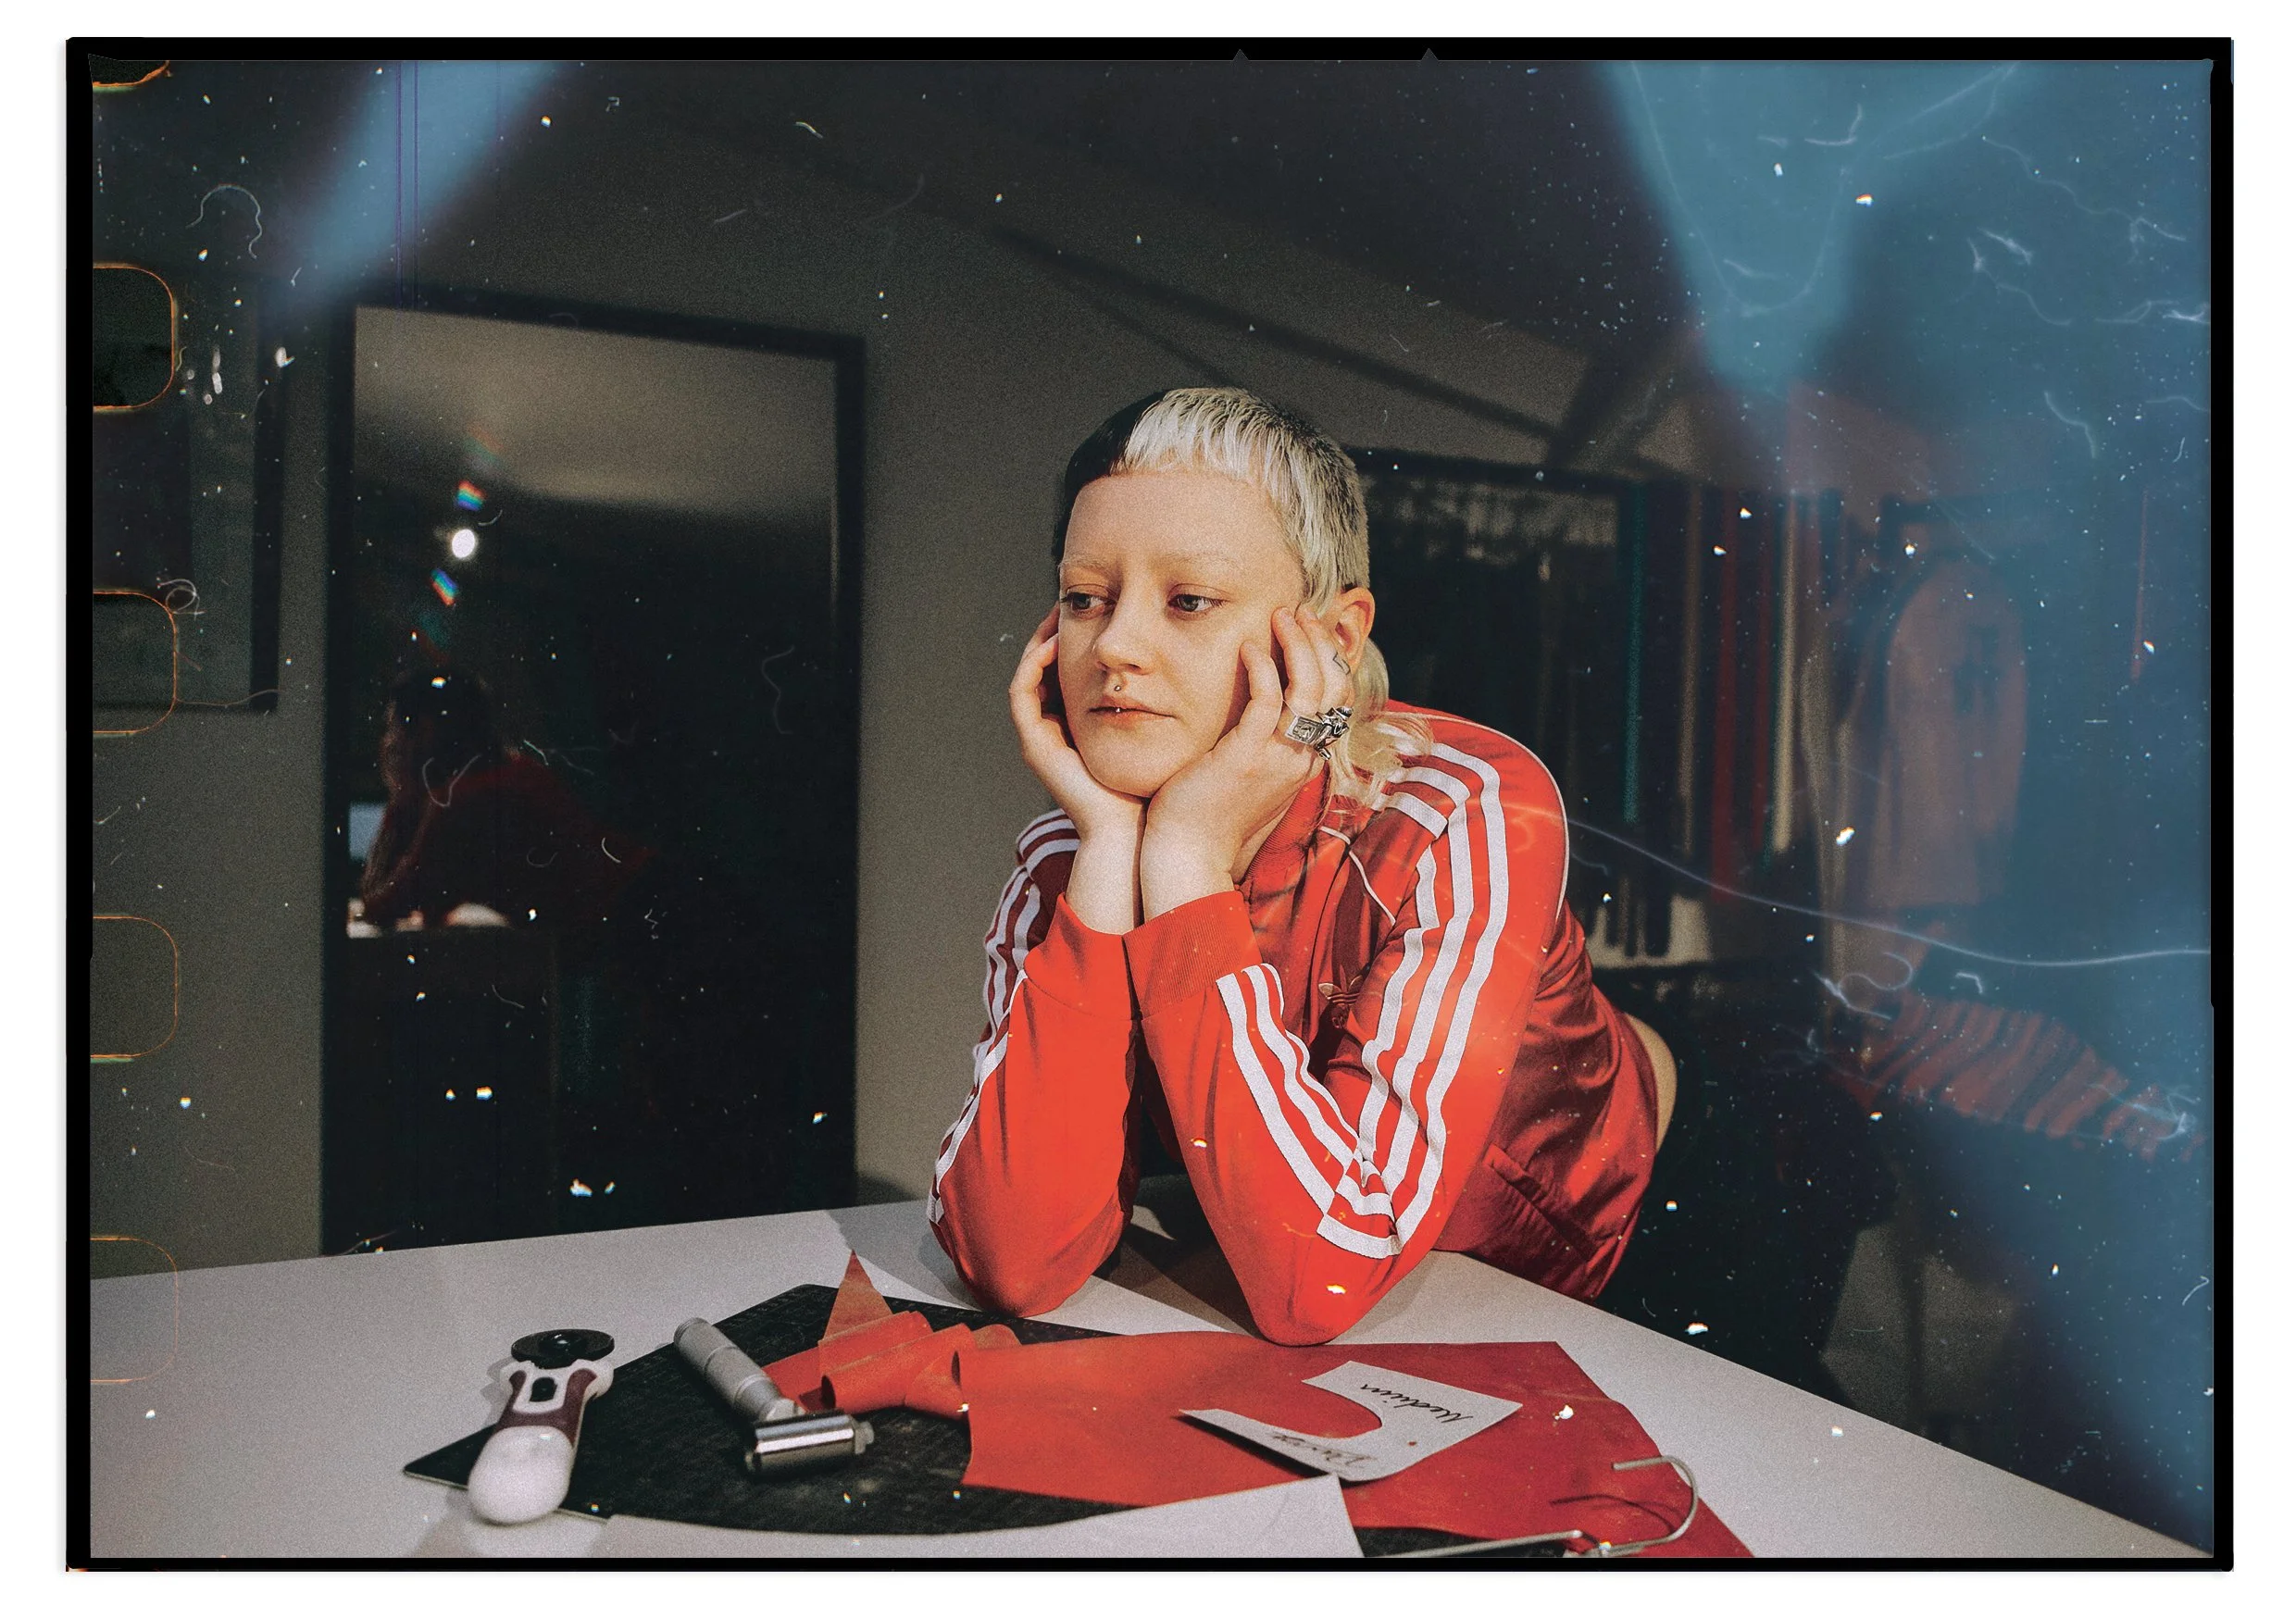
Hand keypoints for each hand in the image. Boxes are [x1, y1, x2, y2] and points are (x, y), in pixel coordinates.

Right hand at [1008, 607, 1147, 843]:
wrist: (1136, 830)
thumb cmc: (1156, 786)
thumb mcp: (1164, 731)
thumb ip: (1168, 701)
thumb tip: (1197, 664)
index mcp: (1082, 729)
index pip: (1071, 672)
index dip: (1078, 639)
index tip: (1097, 608)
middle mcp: (1057, 732)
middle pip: (1047, 670)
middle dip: (1055, 633)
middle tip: (1069, 599)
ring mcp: (1042, 739)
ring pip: (1029, 676)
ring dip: (1038, 641)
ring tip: (1057, 611)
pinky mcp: (1035, 746)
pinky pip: (1022, 694)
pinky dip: (1032, 666)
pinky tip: (1052, 643)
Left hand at [1140, 605, 1351, 916]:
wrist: (1187, 856)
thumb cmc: (1205, 816)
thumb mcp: (1245, 776)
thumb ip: (1259, 745)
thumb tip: (1255, 713)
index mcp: (1304, 762)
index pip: (1336, 701)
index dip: (1327, 659)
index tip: (1306, 630)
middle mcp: (1301, 759)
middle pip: (1334, 688)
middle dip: (1320, 643)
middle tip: (1298, 613)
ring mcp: (1279, 758)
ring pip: (1311, 688)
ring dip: (1299, 644)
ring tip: (1281, 616)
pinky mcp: (1247, 756)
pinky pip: (1269, 700)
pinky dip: (1264, 667)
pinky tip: (1247, 647)